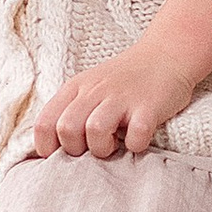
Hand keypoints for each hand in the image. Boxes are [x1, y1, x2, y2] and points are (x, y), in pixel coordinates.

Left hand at [32, 0, 211, 160]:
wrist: (166, 54)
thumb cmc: (125, 80)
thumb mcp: (89, 87)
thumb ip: (70, 111)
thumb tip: (50, 149)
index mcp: (76, 88)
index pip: (44, 123)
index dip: (46, 147)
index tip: (59, 156)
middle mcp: (95, 91)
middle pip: (66, 128)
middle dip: (75, 150)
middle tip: (92, 147)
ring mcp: (122, 98)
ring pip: (95, 131)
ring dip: (102, 148)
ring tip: (114, 145)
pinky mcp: (149, 106)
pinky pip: (136, 136)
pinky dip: (135, 145)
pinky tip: (137, 139)